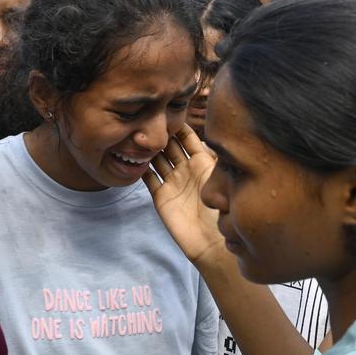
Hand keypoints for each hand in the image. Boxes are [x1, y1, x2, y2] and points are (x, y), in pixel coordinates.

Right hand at [142, 125, 223, 264]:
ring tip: (136, 134)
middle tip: (147, 119)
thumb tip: (210, 133)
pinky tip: (131, 156)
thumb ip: (214, 156)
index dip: (178, 125)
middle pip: (169, 145)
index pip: (188, 137)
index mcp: (203, 162)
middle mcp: (186, 169)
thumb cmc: (223, 212)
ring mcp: (173, 182)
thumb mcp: (222, 179)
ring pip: (156, 159)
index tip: (167, 110)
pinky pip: (148, 178)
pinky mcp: (161, 197)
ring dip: (147, 148)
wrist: (213, 244)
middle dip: (160, 133)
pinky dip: (140, 168)